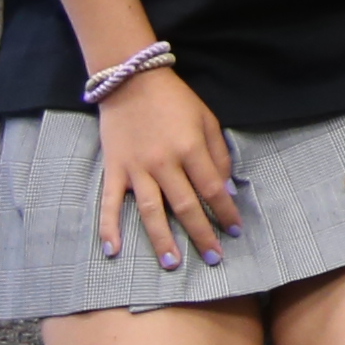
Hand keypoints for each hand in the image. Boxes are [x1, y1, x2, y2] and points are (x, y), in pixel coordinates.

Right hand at [90, 62, 242, 267]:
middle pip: (185, 206)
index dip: (226, 213)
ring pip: (151, 211)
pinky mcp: (114, 169)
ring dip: (162, 240)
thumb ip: (218, 153)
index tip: (236, 232)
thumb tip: (226, 187)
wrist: (132, 80)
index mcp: (191, 148)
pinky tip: (113, 250)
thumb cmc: (175, 100)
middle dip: (201, 235)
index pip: (213, 189)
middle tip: (214, 259)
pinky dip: (109, 227)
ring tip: (173, 263)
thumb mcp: (207, 119)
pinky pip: (110, 203)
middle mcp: (164, 163)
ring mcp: (136, 168)